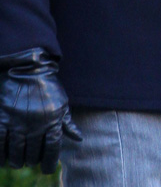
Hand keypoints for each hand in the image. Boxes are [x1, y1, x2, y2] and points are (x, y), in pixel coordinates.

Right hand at [0, 48, 81, 173]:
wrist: (26, 67)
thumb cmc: (47, 85)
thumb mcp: (61, 101)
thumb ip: (68, 123)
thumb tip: (78, 139)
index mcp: (52, 120)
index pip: (52, 150)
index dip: (50, 163)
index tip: (47, 168)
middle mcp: (35, 124)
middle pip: (33, 154)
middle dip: (32, 160)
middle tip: (31, 159)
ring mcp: (17, 123)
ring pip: (16, 154)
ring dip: (17, 161)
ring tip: (18, 161)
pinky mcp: (2, 120)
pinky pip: (0, 146)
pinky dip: (1, 156)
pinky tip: (4, 158)